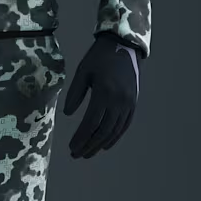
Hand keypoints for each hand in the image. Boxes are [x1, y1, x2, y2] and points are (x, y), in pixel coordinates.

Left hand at [62, 33, 140, 157]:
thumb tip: (67, 114)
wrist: (124, 46)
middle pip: (103, 131)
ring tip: (88, 153)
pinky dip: (115, 136)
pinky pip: (125, 124)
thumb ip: (75, 93)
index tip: (71, 147)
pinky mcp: (133, 102)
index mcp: (104, 92)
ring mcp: (128, 103)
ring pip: (114, 130)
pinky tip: (105, 144)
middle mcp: (118, 100)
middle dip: (89, 145)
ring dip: (100, 144)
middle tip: (77, 154)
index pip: (91, 123)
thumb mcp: (83, 71)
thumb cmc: (99, 57)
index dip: (81, 138)